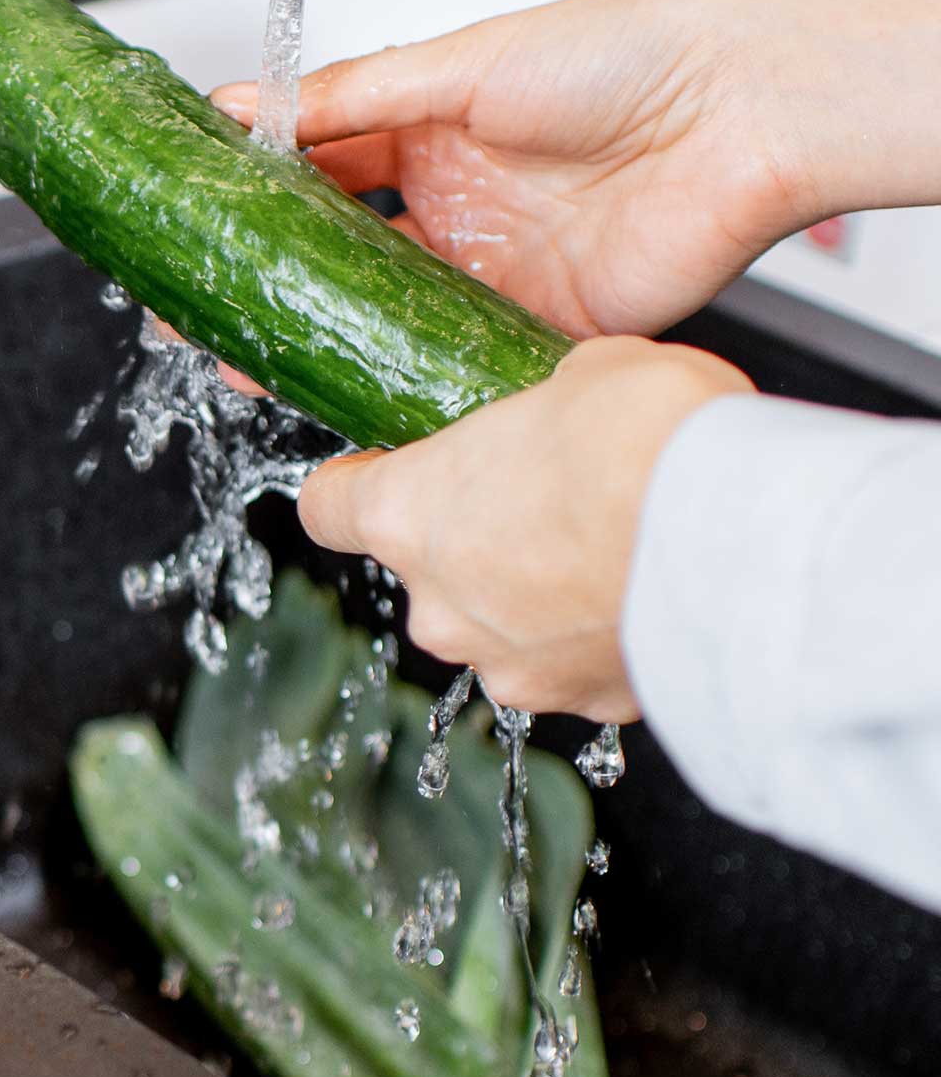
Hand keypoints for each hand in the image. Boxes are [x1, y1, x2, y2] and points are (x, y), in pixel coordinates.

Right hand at [214, 0, 812, 340]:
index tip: (192, 214)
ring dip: (320, 334)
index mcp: (433, 124)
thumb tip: (243, 101)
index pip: (320, 165)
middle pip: (342, 252)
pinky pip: (454, 358)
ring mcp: (494, 265)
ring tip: (244, 355)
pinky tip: (348, 387)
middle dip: (269, 280)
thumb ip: (352, 94)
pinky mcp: (536, 322)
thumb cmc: (620, 53)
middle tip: (195, 306)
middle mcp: (459, 200)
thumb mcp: (461, 61)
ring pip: (386, 314)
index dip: (255, 192)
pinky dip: (401, 375)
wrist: (738, 108)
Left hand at [298, 336, 753, 719]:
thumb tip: (563, 404)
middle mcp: (444, 605)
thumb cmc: (651, 439)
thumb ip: (541, 405)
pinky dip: (598, 631)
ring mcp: (513, 664)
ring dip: (537, 589)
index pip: (329, 510)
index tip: (377, 470)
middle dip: (475, 533)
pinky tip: (647, 584)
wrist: (747, 536)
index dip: (353, 485)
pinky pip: (573, 660)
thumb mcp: (582, 371)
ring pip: (500, 622)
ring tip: (610, 538)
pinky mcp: (588, 705)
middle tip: (542, 487)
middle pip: (427, 570)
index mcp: (412, 512)